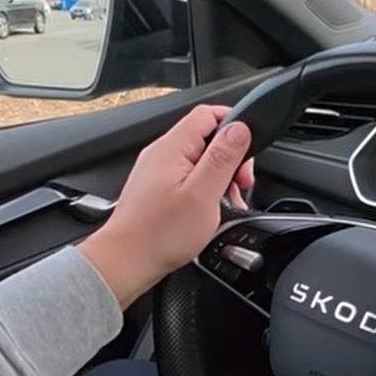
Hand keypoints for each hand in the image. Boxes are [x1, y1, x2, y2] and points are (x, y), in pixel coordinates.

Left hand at [79, 105, 254, 308]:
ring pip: (200, 159)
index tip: (248, 151)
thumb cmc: (160, 234)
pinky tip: (211, 210)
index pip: (208, 114)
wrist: (126, 262)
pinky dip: (206, 189)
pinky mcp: (157, 188)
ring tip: (227, 202)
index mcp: (172, 147)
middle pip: (207, 137)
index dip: (234, 125)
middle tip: (240, 184)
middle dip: (231, 158)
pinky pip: (189, 177)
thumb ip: (223, 157)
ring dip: (221, 177)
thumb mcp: (203, 193)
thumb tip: (239, 128)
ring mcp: (157, 170)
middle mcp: (162, 154)